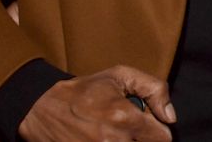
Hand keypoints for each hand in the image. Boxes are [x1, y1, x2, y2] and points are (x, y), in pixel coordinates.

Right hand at [18, 66, 174, 140]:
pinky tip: (105, 140)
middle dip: (144, 140)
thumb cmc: (84, 90)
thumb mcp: (120, 76)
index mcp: (124, 117)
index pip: (163, 139)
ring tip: (117, 135)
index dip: (159, 132)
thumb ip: (154, 89)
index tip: (149, 126)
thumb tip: (170, 116)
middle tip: (131, 131)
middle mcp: (113, 141)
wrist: (41, 109)